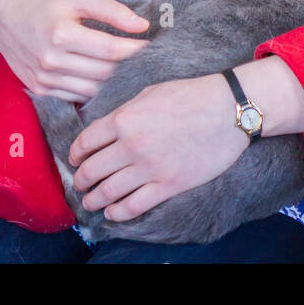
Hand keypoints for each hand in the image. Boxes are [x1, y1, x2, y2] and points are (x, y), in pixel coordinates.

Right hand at [0, 0, 150, 99]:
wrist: (4, 14)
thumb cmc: (45, 2)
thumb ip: (112, 11)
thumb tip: (142, 27)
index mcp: (62, 34)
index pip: (111, 51)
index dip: (136, 51)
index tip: (152, 47)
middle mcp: (52, 61)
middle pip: (104, 74)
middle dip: (128, 68)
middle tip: (144, 61)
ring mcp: (44, 79)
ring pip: (91, 90)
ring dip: (112, 83)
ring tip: (128, 71)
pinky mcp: (39, 89)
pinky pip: (75, 96)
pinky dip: (92, 90)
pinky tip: (104, 80)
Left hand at [69, 74, 246, 220]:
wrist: (229, 109)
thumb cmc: (192, 94)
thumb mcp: (151, 91)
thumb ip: (125, 111)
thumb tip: (107, 127)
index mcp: (125, 118)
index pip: (85, 142)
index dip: (75, 154)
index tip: (74, 160)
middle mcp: (131, 144)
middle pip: (91, 170)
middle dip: (81, 180)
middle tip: (80, 184)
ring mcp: (149, 167)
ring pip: (107, 192)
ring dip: (94, 200)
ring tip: (91, 202)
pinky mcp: (168, 185)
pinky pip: (133, 206)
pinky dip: (117, 213)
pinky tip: (113, 212)